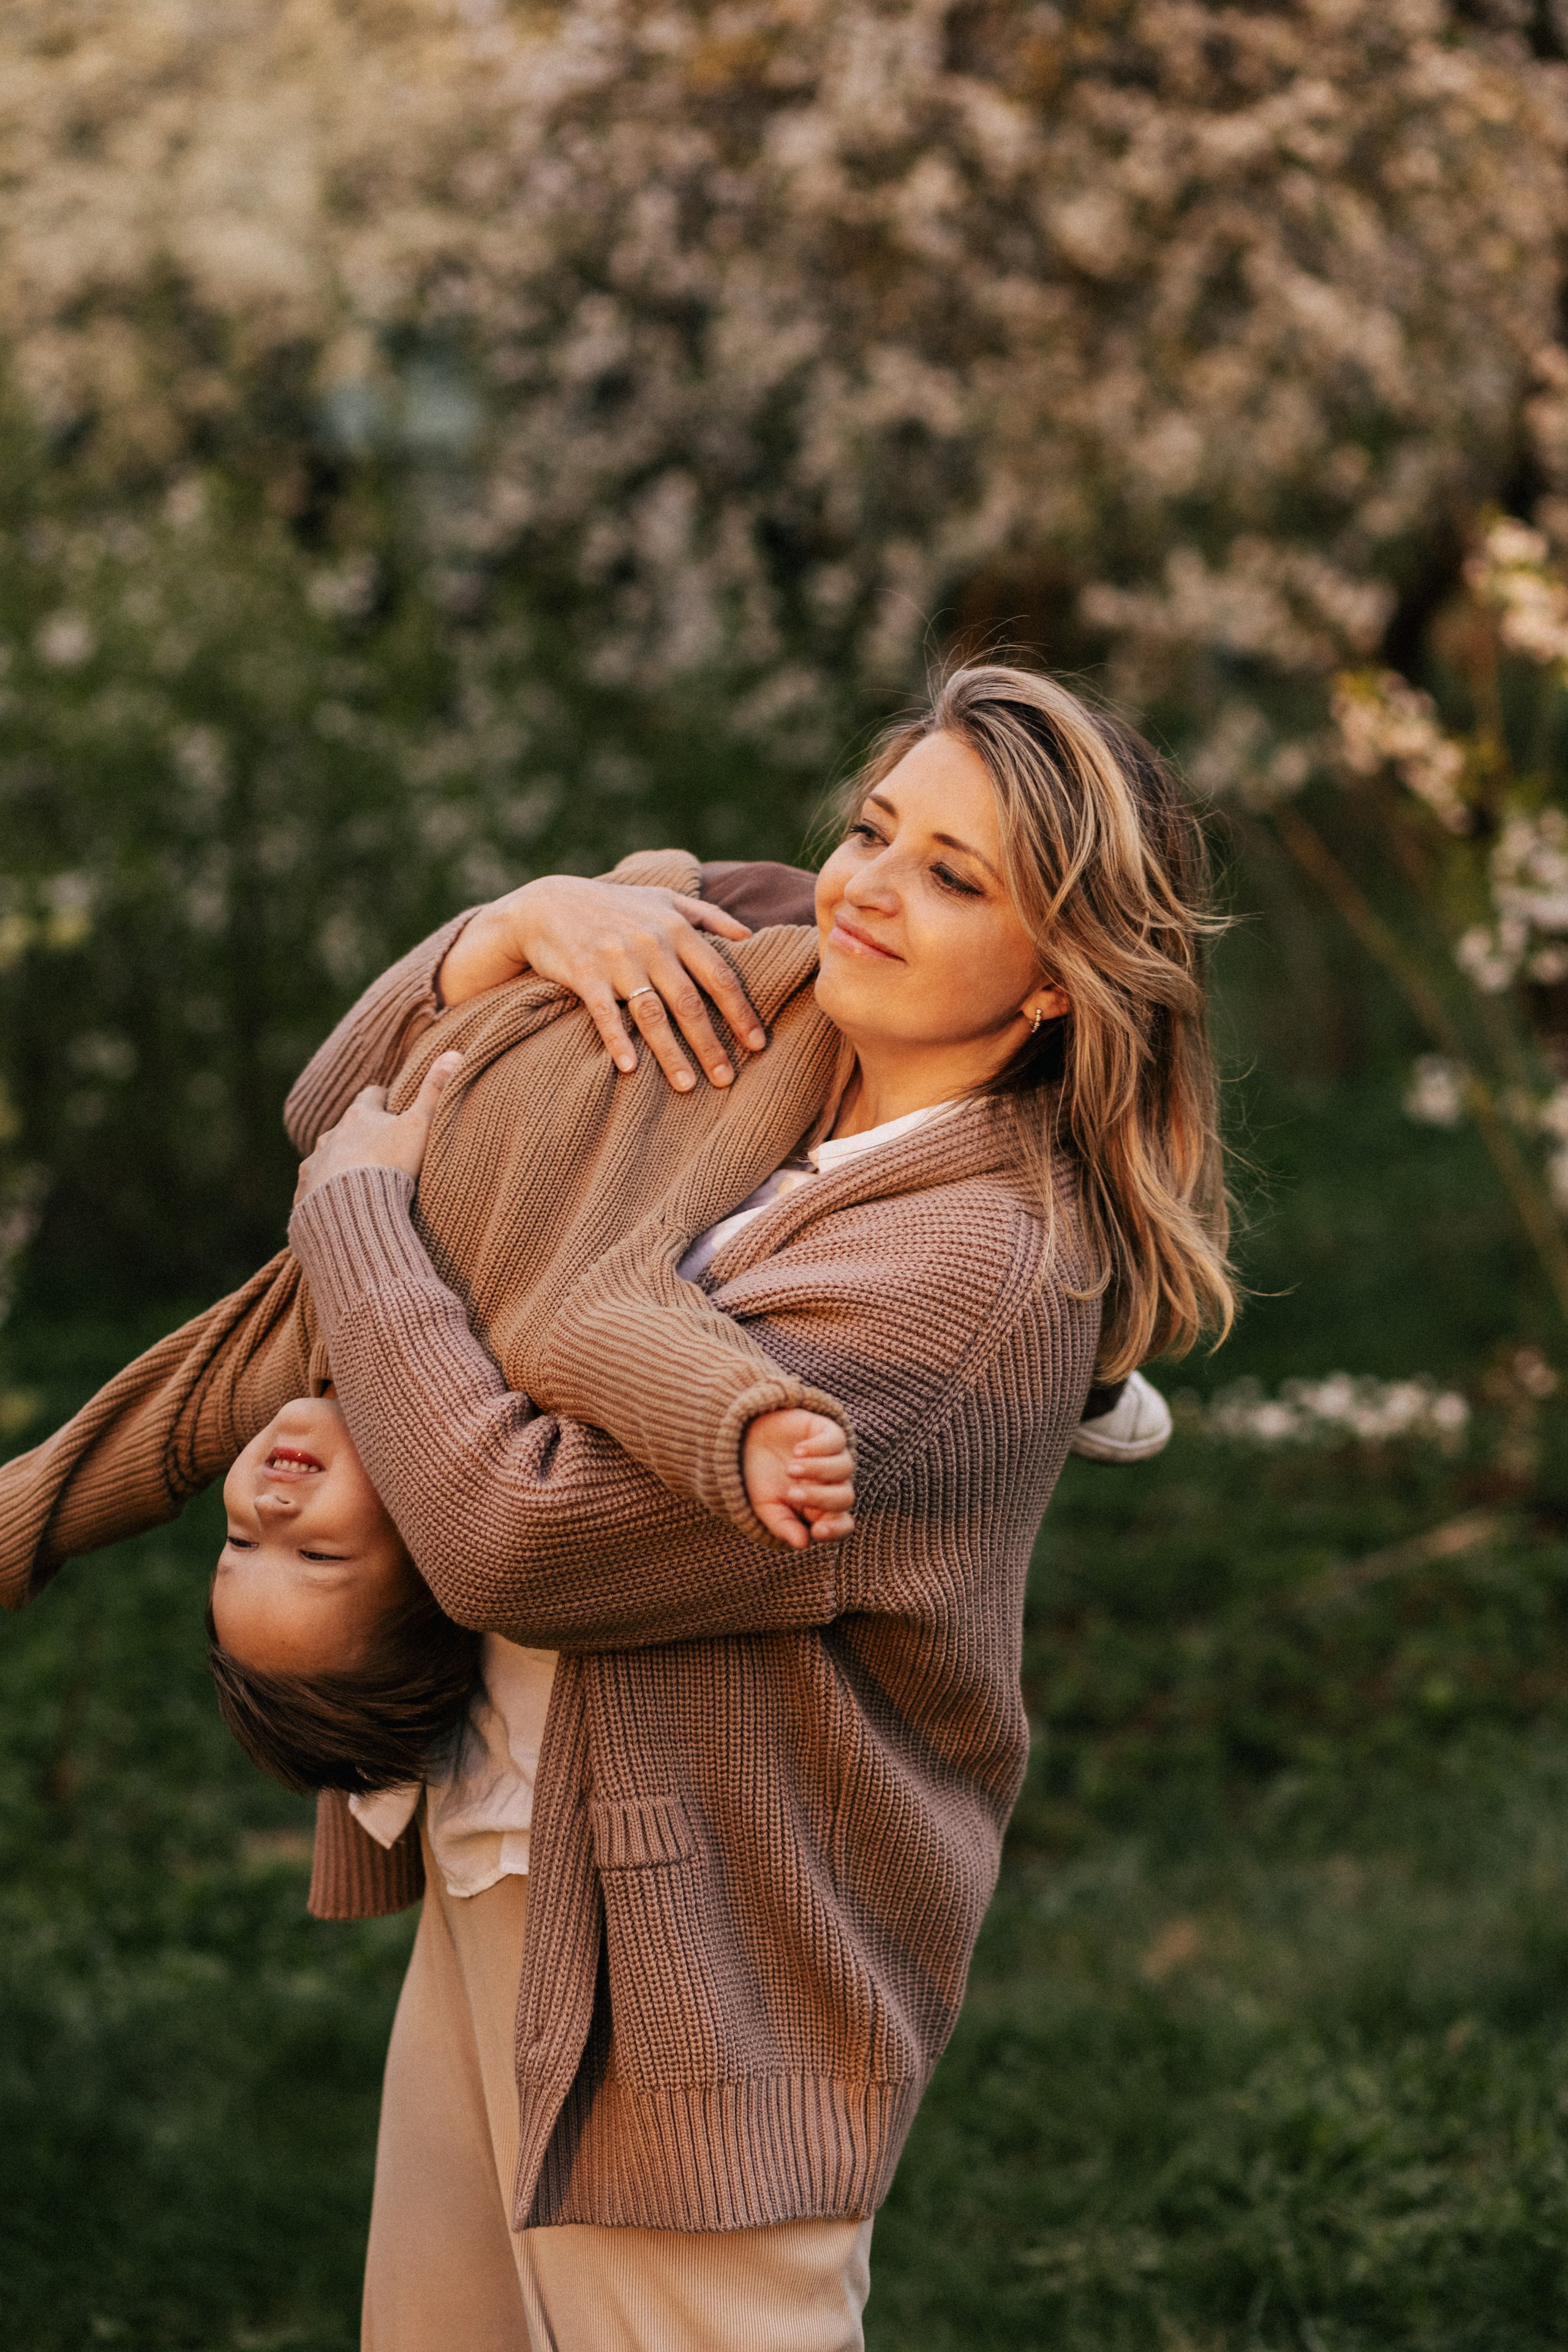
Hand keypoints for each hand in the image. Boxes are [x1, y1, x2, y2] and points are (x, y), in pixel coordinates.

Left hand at [294, 1053, 462, 1204]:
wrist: (353, 1206)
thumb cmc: (390, 1163)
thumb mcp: (420, 1125)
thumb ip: (436, 1092)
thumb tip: (453, 1053)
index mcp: (360, 1115)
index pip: (371, 1095)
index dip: (384, 1099)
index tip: (393, 1105)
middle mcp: (332, 1134)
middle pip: (347, 1126)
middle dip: (361, 1133)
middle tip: (381, 1146)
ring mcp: (317, 1161)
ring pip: (329, 1154)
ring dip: (342, 1161)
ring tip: (359, 1177)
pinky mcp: (306, 1189)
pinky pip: (315, 1185)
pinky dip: (326, 1188)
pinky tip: (339, 1200)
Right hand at [436, 876, 767, 1090]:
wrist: (549, 903)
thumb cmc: (615, 906)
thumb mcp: (665, 899)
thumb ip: (709, 915)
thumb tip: (751, 935)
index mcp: (676, 928)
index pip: (718, 975)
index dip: (740, 1012)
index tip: (757, 1045)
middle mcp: (651, 943)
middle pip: (689, 1001)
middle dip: (710, 1043)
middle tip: (726, 1080)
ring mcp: (617, 959)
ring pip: (652, 1013)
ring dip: (671, 1052)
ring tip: (687, 1086)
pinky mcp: (585, 973)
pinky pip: (605, 1012)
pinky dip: (617, 1039)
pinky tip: (629, 1068)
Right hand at [742, 1410, 855, 1549]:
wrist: (744, 1441)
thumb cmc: (759, 1480)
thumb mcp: (765, 1507)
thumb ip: (784, 1526)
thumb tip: (803, 1544)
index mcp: (820, 1509)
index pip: (843, 1525)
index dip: (836, 1530)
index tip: (817, 1531)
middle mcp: (832, 1485)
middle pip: (845, 1497)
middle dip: (819, 1497)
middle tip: (792, 1493)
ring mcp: (833, 1458)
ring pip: (844, 1468)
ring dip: (817, 1470)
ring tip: (790, 1469)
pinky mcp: (828, 1432)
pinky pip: (837, 1442)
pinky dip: (819, 1448)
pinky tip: (798, 1450)